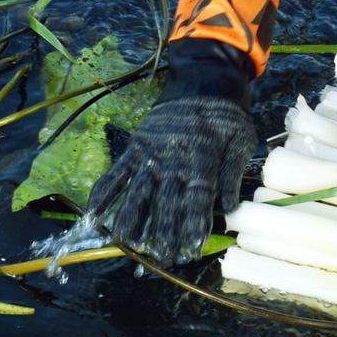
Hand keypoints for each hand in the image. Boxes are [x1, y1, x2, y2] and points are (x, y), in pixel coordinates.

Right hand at [84, 40, 257, 262]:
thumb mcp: (242, 139)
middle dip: (164, 235)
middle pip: (166, 204)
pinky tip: (94, 213)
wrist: (203, 75)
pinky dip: (104, 192)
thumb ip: (232, 174)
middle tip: (162, 261)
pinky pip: (117, 172)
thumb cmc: (227, 111)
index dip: (193, 225)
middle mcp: (173, 160)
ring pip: (138, 193)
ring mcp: (151, 154)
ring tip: (126, 246)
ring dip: (131, 220)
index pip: (197, 200)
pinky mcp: (136, 146)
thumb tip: (230, 209)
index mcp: (202, 160)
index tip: (191, 250)